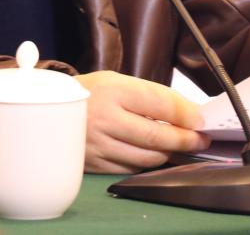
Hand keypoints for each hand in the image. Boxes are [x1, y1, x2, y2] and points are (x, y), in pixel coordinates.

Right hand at [74, 70, 211, 173]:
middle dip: (185, 140)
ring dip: (168, 153)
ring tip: (179, 146)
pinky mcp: (93, 164)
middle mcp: (104, 118)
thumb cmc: (90, 94)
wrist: (48, 110)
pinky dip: (146, 162)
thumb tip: (188, 113)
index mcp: (113, 90)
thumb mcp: (117, 82)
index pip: (160, 103)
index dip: (186, 113)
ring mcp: (98, 144)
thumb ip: (151, 96)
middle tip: (200, 140)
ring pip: (146, 157)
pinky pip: (130, 168)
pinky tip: (153, 154)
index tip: (201, 120)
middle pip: (156, 136)